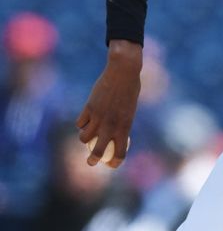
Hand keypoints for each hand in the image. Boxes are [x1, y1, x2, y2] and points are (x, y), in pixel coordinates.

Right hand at [75, 39, 141, 167]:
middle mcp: (111, 124)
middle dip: (92, 160)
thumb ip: (121, 124)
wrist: (123, 72)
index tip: (111, 164)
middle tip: (90, 162)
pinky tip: (85, 119)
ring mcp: (98, 117)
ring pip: (84, 138)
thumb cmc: (130, 90)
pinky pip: (80, 123)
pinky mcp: (88, 108)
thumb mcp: (129, 110)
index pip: (120, 152)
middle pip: (98, 151)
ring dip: (84, 138)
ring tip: (88, 134)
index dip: (115, 162)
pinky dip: (81, 123)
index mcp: (125, 126)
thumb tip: (112, 137)